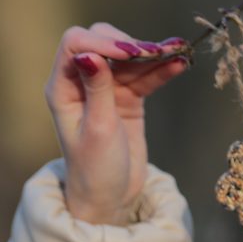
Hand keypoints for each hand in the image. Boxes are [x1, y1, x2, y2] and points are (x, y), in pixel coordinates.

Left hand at [45, 23, 189, 224]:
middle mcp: (80, 83)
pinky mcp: (127, 98)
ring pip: (128, 58)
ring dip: (153, 54)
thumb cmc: (95, 170)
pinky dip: (161, 69)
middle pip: (102, 42)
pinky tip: (180, 63)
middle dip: (130, 45)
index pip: (75, 45)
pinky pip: (145, 76)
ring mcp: (105, 89)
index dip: (102, 43)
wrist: (109, 199)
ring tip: (178, 52)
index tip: (131, 54)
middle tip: (156, 54)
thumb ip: (97, 89)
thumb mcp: (98, 129)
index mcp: (62, 89)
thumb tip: (88, 53)